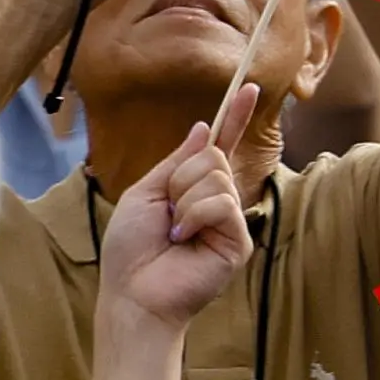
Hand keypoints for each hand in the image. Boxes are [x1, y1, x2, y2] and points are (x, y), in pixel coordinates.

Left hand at [102, 85, 256, 328]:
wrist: (132, 292)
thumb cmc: (131, 249)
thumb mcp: (146, 192)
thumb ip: (177, 161)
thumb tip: (205, 128)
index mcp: (193, 189)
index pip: (219, 147)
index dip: (234, 118)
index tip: (249, 87)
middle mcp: (216, 202)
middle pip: (213, 157)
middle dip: (181, 177)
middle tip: (167, 211)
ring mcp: (229, 222)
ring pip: (216, 177)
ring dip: (184, 199)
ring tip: (174, 231)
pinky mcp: (238, 242)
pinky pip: (222, 203)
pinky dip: (195, 215)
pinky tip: (184, 239)